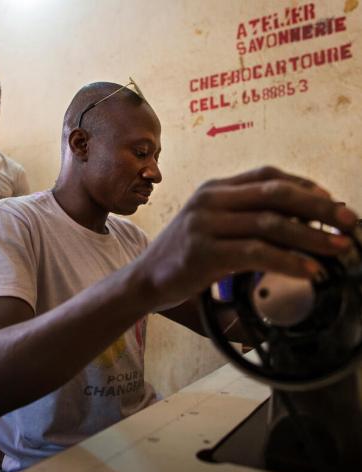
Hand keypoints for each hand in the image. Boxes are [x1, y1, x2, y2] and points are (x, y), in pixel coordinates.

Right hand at [135, 166, 357, 309]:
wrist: (144, 280)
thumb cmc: (184, 257)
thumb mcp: (211, 227)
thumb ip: (244, 218)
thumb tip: (299, 224)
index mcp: (214, 189)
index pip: (268, 175)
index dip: (307, 186)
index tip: (335, 202)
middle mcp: (209, 200)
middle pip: (276, 193)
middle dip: (320, 207)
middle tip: (351, 221)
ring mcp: (204, 224)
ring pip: (271, 223)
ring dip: (313, 237)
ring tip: (340, 249)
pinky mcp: (203, 252)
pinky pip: (257, 253)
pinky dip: (289, 261)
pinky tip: (310, 272)